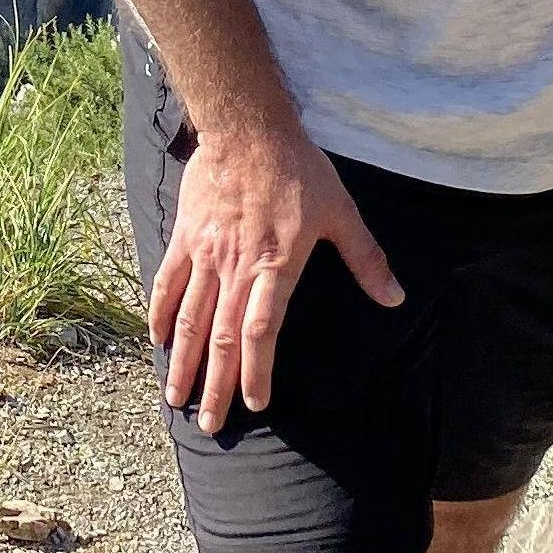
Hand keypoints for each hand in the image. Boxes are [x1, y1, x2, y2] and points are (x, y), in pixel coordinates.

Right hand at [146, 108, 405, 435]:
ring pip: (190, 318)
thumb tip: (396, 298)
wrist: (248, 127)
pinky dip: (159, 313)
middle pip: (222, 337)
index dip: (256, 372)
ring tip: (176, 398)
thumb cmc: (299, 169)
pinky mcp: (186, 236)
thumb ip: (366, 259)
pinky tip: (156, 340)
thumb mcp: (340, 212)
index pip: (262, 332)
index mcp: (276, 266)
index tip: (255, 404)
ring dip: (183, 361)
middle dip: (215, 385)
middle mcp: (236, 267)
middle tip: (208, 425)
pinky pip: (167, 281)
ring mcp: (206, 253)